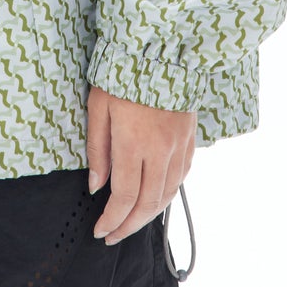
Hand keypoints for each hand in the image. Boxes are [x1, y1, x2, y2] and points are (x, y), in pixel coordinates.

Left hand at [85, 84, 195, 243]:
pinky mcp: (189, 138)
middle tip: (113, 236)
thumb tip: (96, 186)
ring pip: (167, 194)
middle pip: (148, 203)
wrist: (160, 50)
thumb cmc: (121, 75)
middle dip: (129, 225)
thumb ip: (98, 150)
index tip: (101, 231)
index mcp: (133, 143)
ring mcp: (178, 145)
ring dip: (149, 215)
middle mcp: (160, 150)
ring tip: (131, 223)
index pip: (124, 197)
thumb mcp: (98, 107)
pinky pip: (181, 176)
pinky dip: (167, 193)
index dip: (112, 220)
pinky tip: (155, 198)